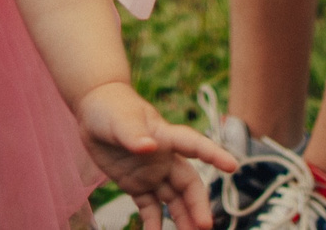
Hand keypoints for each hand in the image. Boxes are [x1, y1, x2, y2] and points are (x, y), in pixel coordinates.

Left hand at [75, 82, 238, 227]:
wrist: (93, 108)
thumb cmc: (111, 107)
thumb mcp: (120, 119)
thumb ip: (133, 134)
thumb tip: (149, 147)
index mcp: (166, 136)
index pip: (195, 145)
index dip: (214, 155)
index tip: (232, 167)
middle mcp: (164, 158)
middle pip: (188, 183)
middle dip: (197, 204)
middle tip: (204, 226)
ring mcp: (152, 173)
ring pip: (173, 199)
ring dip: (183, 218)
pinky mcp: (136, 184)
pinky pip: (150, 207)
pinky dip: (154, 223)